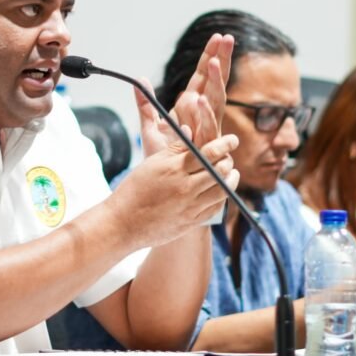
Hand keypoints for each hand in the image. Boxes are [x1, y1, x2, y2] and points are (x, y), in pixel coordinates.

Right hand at [111, 131, 238, 249]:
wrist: (123, 223)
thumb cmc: (133, 190)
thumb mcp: (151, 164)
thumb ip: (174, 149)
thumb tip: (191, 131)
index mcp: (173, 169)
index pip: (208, 153)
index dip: (224, 144)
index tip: (232, 140)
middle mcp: (185, 187)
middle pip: (219, 170)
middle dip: (228, 160)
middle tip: (228, 156)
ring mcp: (189, 206)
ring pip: (222, 190)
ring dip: (231, 179)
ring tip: (231, 172)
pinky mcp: (191, 221)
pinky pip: (215, 208)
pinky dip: (222, 197)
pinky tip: (221, 190)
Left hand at [133, 33, 234, 157]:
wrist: (169, 191)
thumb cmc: (164, 162)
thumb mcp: (150, 129)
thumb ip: (146, 105)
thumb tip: (139, 81)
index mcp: (193, 111)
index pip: (204, 78)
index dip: (212, 57)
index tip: (220, 36)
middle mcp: (204, 119)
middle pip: (216, 85)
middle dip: (222, 61)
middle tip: (228, 39)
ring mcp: (208, 133)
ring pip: (215, 103)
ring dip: (215, 82)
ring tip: (214, 63)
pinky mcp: (205, 149)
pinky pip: (205, 128)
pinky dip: (202, 115)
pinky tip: (199, 100)